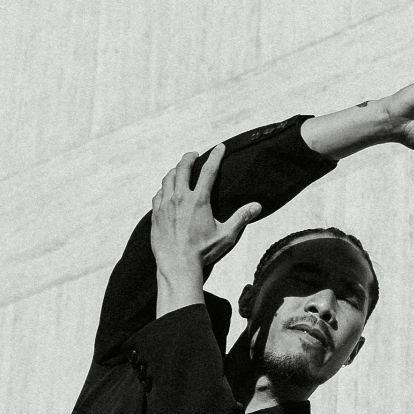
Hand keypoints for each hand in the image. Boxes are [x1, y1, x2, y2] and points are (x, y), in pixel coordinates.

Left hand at [149, 143, 263, 280]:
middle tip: (194, 155)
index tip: (220, 147)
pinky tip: (167, 191)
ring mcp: (165, 206)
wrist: (177, 266)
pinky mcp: (156, 215)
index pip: (209, 170)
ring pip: (167, 179)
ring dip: (174, 171)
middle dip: (189, 158)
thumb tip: (257, 206)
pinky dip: (164, 188)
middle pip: (182, 168)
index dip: (216, 156)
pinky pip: (158, 195)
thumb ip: (241, 218)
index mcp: (199, 200)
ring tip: (179, 170)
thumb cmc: (203, 252)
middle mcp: (180, 198)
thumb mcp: (226, 236)